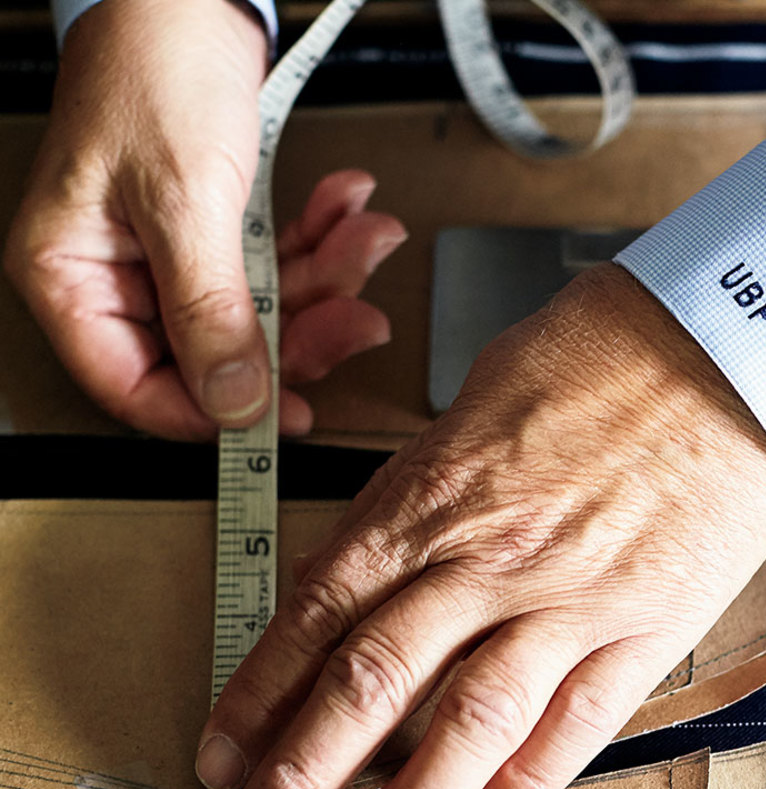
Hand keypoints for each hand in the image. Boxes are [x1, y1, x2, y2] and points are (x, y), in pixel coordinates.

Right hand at [3, 0, 404, 439]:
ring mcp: (170, 253)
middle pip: (215, 352)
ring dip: (325, 279)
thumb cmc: (154, 64)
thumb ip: (211, 311)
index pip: (135, 386)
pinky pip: (276, 266)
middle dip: (300, 330)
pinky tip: (346, 211)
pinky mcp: (216, 230)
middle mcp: (116, 273)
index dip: (213, 413)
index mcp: (71, 274)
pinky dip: (318, 242)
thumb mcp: (184, 200)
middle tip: (355, 316)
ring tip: (363, 238)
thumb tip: (233, 401)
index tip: (286, 416)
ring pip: (261, 310)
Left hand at [196, 262, 765, 788]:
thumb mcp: (475, 402)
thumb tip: (368, 561)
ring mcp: (569, 600)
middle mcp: (488, 559)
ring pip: (470, 722)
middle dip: (301, 774)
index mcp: (434, 497)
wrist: (726, 353)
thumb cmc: (602, 355)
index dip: (260, 693)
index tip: (225, 751)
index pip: (319, 613)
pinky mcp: (645, 625)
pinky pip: (579, 721)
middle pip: (373, 682)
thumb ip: (418, 491)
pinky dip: (530, 780)